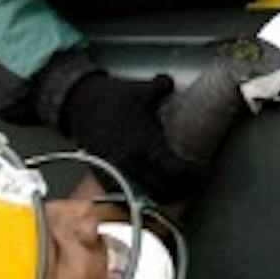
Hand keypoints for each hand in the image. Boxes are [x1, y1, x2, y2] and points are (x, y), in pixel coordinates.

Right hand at [59, 70, 202, 202]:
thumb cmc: (110, 97)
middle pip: (164, 189)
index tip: (202, 173)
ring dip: (161, 195)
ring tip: (174, 190)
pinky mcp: (102, 174)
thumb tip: (172, 83)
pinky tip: (148, 189)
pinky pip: (125, 193)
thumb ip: (163, 88)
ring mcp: (115, 171)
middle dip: (181, 189)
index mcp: (144, 145)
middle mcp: (130, 163)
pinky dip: (139, 195)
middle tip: (193, 184)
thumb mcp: (142, 91)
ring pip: (144, 195)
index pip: (176, 171)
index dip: (193, 176)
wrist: (77, 103)